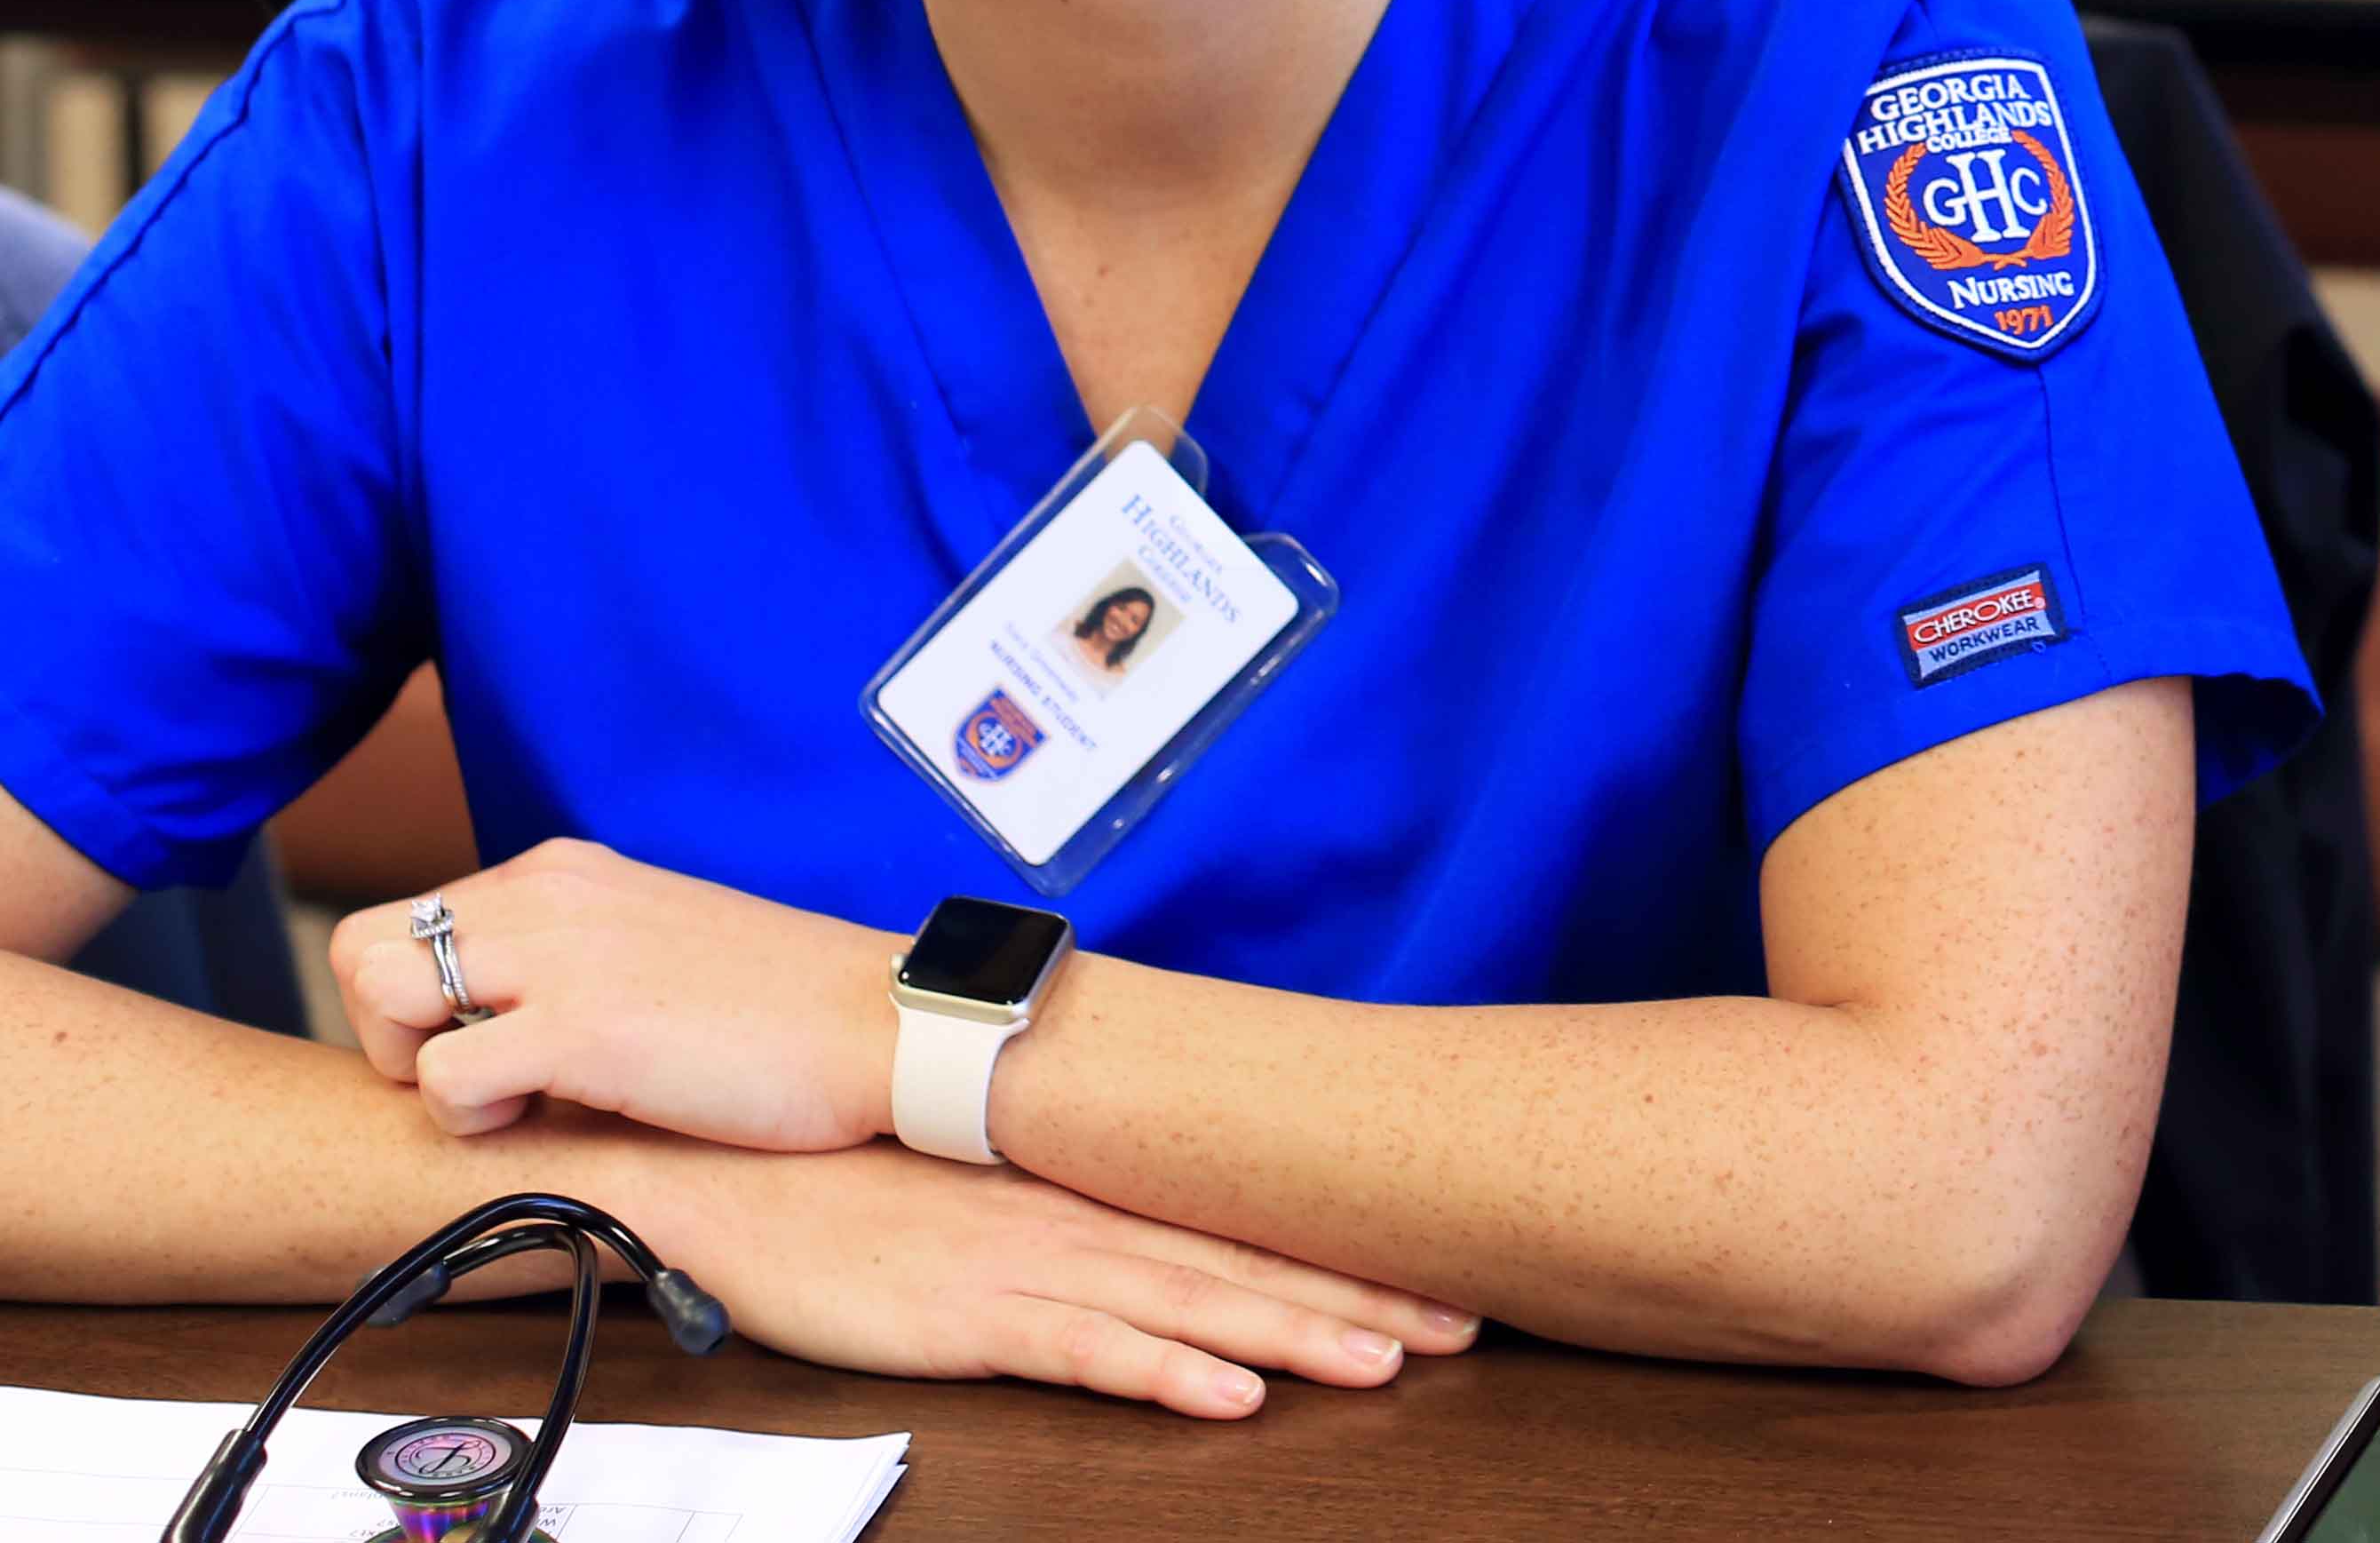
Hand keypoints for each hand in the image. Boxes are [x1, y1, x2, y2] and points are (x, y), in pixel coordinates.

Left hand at [331, 840, 896, 1148]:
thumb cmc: (788, 1011)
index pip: (406, 921)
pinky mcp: (579, 1028)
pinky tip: (550, 1121)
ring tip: (507, 1100)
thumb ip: (571, 955)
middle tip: (477, 1080)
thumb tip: (494, 1017)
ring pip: (377, 995)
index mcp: (567, 872)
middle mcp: (548, 894)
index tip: (489, 1047)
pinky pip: (439, 1081)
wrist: (887, 1027)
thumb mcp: (656, 944)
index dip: (419, 1002)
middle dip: (392, 1031)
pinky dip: (469, 1122)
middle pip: (362, 948)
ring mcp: (560, 954)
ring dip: (417, 1066)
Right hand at [593, 1125, 1476, 1417]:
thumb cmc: (852, 1188)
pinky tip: (1230, 1394)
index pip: (1244, 1223)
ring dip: (1295, 1336)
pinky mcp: (970, 1314)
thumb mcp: (984, 1194)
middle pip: (1245, 1263)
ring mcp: (1028, 1265)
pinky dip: (1163, 1370)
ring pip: (1191, 1306)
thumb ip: (1071, 1206)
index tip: (1440, 1272)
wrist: (727, 1175)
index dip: (1346, 1251)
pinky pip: (1085, 1349)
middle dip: (1360, 1298)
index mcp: (1090, 1189)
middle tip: (1464, 1324)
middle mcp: (1079, 1218)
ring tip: (1389, 1363)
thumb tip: (1155, 1229)